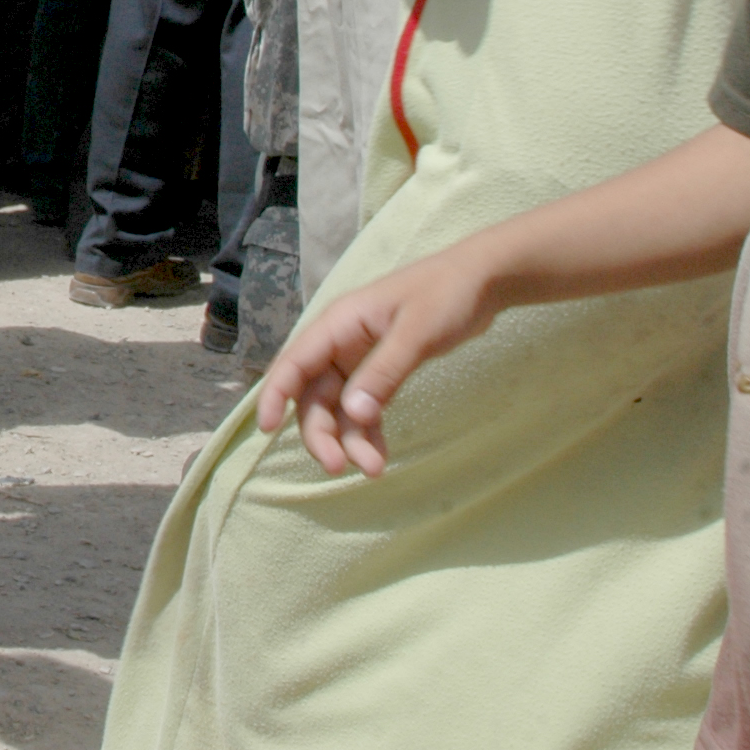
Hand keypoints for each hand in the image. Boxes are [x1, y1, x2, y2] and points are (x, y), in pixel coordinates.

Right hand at [254, 249, 499, 476]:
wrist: (483, 280)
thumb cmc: (446, 295)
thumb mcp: (416, 333)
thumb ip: (384, 372)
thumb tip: (354, 414)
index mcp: (339, 324)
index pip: (294, 362)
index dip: (275, 395)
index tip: (266, 428)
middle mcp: (341, 343)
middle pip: (313, 394)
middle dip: (321, 432)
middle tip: (339, 467)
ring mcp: (360, 359)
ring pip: (338, 407)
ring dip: (349, 439)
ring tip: (374, 469)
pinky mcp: (380, 371)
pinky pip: (364, 407)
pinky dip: (368, 432)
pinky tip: (380, 455)